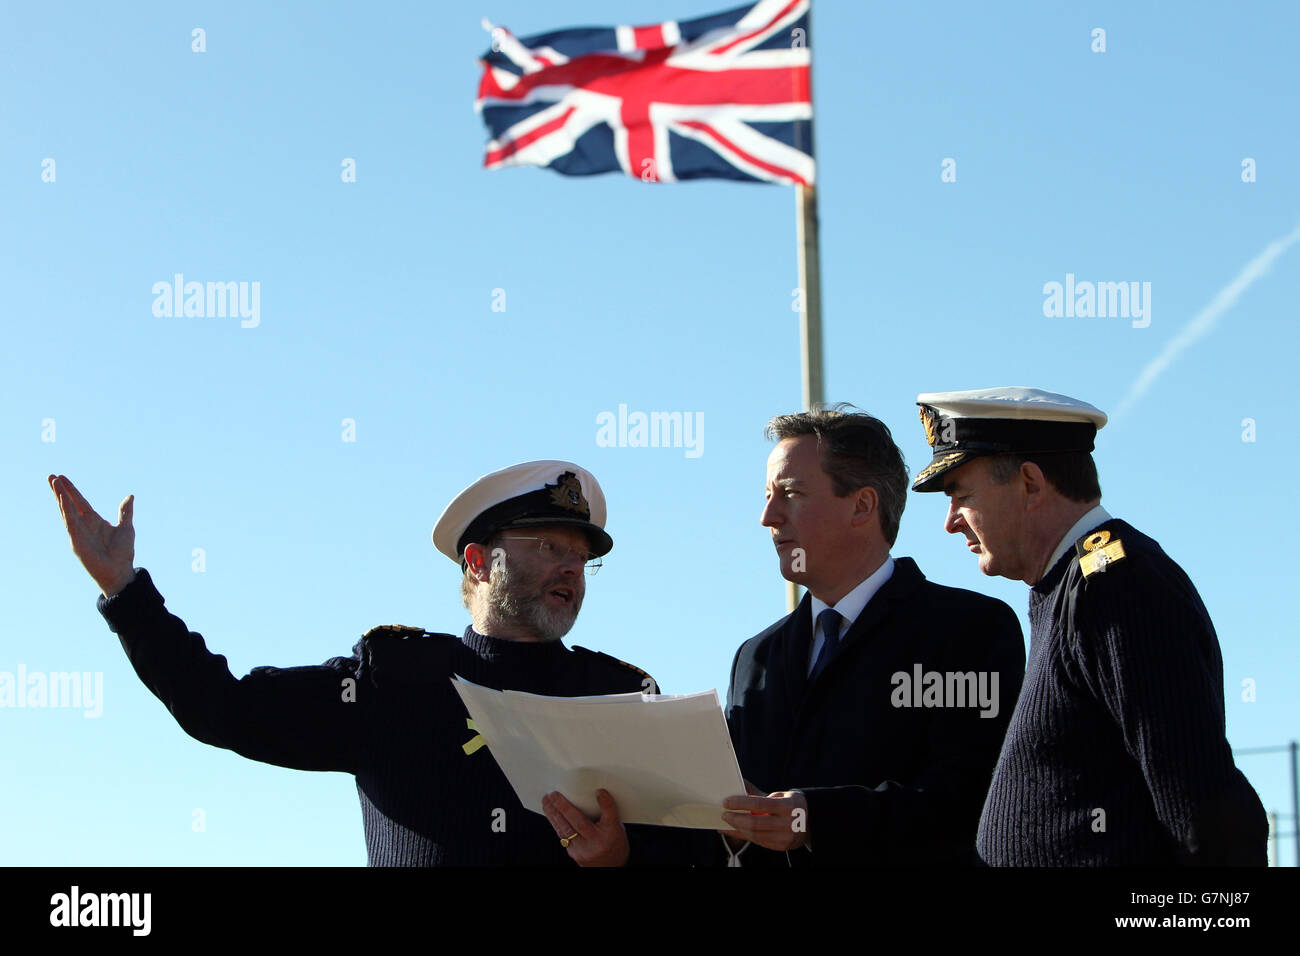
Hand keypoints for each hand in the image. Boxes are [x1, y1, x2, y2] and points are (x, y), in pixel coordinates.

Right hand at [48, 474, 135, 596]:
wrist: (120, 572)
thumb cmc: (122, 553)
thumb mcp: (126, 528)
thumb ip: (125, 512)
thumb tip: (130, 496)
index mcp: (94, 521)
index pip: (80, 502)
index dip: (71, 490)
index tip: (62, 478)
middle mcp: (83, 525)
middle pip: (69, 504)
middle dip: (60, 490)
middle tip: (51, 476)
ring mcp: (78, 532)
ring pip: (66, 510)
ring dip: (60, 496)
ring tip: (53, 482)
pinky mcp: (76, 540)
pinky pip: (70, 522)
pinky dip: (66, 510)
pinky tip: (62, 498)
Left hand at [541, 789, 629, 866]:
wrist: (612, 865)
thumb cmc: (614, 843)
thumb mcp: (617, 826)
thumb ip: (608, 810)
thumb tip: (599, 792)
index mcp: (609, 835)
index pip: (608, 817)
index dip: (603, 804)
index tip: (598, 791)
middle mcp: (594, 844)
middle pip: (577, 823)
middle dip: (562, 808)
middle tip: (552, 794)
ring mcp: (582, 851)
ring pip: (565, 830)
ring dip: (553, 814)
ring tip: (546, 801)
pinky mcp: (573, 854)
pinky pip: (562, 836)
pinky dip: (556, 823)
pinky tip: (551, 814)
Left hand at [721, 789, 808, 851]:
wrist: (812, 823)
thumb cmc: (791, 805)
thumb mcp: (781, 795)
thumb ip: (759, 793)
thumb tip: (738, 783)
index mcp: (788, 805)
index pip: (760, 804)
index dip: (741, 803)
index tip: (726, 802)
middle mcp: (788, 823)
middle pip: (755, 823)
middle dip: (736, 819)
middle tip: (724, 814)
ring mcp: (786, 837)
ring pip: (755, 835)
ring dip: (738, 829)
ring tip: (727, 822)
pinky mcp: (782, 846)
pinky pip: (759, 842)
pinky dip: (745, 836)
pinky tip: (736, 830)